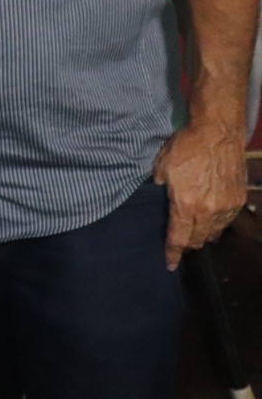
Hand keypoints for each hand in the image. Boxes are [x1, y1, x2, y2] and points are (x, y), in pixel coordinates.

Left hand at [152, 117, 246, 269]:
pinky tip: (209, 220)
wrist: (216, 133)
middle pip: (197, 239)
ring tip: (194, 233)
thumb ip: (160, 188)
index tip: (169, 265)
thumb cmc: (185, 147)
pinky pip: (226, 221)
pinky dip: (217, 225)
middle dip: (187, 244)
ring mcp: (226, 207)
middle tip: (179, 243)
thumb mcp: (162, 167)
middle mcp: (207, 211)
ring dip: (203, 235)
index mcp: (185, 205)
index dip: (172, 253)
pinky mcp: (238, 199)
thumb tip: (160, 196)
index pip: (178, 238)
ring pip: (214, 233)